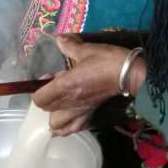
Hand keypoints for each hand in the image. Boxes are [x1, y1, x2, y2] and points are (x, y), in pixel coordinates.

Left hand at [32, 36, 146, 134]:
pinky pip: (76, 128)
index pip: (40, 99)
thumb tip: (59, 39)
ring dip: (54, 119)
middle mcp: (70, 102)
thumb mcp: (87, 50)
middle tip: (54, 87)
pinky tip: (71, 118)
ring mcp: (81, 110)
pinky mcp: (92, 113)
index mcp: (65, 86)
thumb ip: (70, 46)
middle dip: (46, 100)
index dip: (38, 89)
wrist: (129, 74)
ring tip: (58, 108)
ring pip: (59, 126)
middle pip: (47, 111)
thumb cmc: (107, 61)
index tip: (47, 77)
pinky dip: (69, 127)